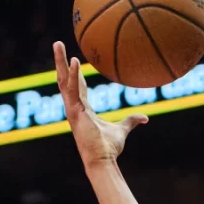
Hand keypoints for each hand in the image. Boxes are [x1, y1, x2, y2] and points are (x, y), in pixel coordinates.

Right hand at [53, 41, 146, 165]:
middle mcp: (74, 106)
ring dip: (60, 62)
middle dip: (60, 61)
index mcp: (82, 109)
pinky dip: (73, 75)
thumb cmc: (109, 147)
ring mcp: (72, 108)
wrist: (102, 159)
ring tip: (58, 44)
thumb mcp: (122, 130)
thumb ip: (131, 121)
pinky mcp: (75, 111)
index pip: (76, 87)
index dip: (74, 73)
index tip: (73, 60)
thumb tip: (145, 118)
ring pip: (63, 80)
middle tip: (58, 44)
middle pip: (65, 79)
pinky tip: (74, 61)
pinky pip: (72, 90)